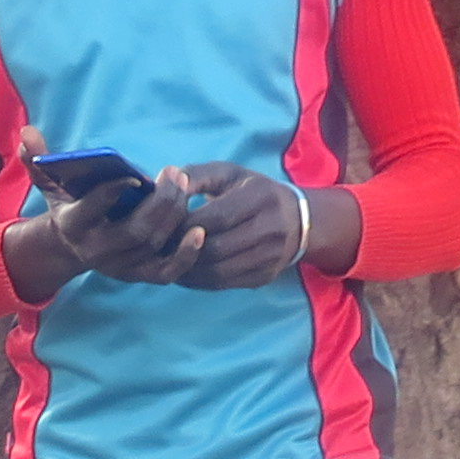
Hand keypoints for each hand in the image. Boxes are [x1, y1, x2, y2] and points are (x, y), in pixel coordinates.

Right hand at [15, 123, 201, 285]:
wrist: (71, 247)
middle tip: (173, 173)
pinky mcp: (139, 276)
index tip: (134, 176)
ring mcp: (121, 267)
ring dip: (174, 214)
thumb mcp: (50, 185)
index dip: (113, 193)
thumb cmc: (68, 207)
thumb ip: (38, 160)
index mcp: (74, 226)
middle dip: (160, 202)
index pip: (93, 210)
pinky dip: (186, 255)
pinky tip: (200, 231)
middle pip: (136, 230)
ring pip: (154, 243)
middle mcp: (98, 251)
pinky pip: (167, 272)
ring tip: (184, 185)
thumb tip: (27, 133)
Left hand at [162, 162, 304, 288]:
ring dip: (187, 270)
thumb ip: (196, 174)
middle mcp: (270, 228)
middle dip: (183, 249)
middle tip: (161, 248)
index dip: (185, 225)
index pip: (216, 217)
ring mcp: (270, 257)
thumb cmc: (253, 191)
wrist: (299, 220)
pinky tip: (185, 272)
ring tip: (168, 261)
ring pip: (218, 271)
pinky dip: (199, 281)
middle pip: (216, 248)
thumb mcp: (230, 174)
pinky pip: (224, 284)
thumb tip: (166, 177)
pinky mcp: (264, 277)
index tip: (164, 226)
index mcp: (261, 197)